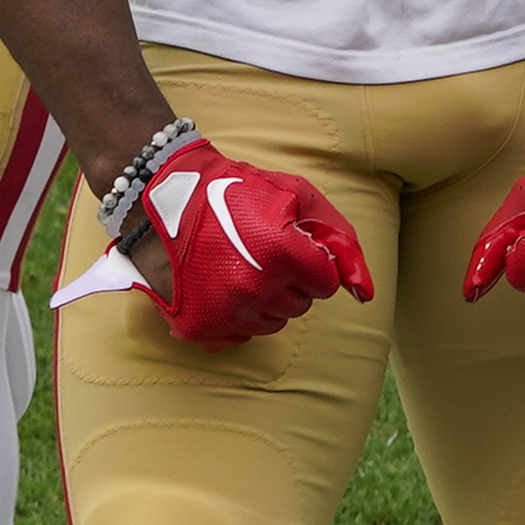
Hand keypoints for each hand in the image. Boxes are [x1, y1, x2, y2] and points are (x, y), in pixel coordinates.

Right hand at [114, 133, 373, 344]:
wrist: (159, 193)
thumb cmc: (234, 189)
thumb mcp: (295, 195)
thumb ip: (340, 238)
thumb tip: (365, 293)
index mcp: (281, 254)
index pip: (326, 284)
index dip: (310, 261)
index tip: (287, 243)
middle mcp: (255, 289)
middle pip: (301, 306)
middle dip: (289, 280)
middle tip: (258, 249)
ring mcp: (226, 312)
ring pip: (273, 322)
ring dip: (265, 298)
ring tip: (238, 263)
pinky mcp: (201, 328)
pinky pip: (242, 335)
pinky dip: (237, 314)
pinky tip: (219, 283)